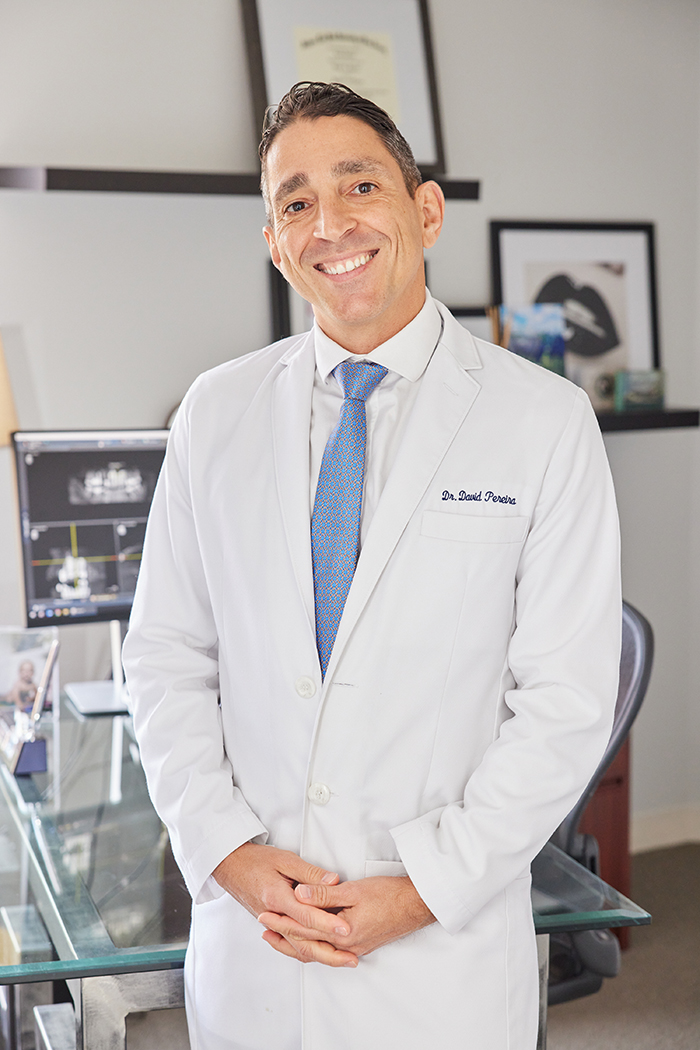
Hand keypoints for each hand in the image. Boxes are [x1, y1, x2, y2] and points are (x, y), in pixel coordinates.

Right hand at [212, 843, 358, 966]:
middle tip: (351, 956)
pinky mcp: (271, 924)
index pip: (306, 915)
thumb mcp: (285, 859)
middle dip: (329, 951)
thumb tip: (333, 881)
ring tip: (341, 959)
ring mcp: (271, 922)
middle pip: (303, 940)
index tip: (346, 929)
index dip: (327, 924)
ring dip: (320, 955)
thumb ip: (310, 873)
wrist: (230, 865)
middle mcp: (273, 915)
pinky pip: (289, 943)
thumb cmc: (256, 859)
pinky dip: (304, 951)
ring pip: (296, 946)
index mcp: (277, 897)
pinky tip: (318, 954)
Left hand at [258, 875, 434, 962]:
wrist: (417, 905)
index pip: (303, 928)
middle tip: (263, 928)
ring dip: (296, 943)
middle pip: (307, 943)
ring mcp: (353, 948)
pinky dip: (314, 945)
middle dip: (283, 935)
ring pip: (318, 950)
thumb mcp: (354, 890)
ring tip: (278, 937)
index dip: (282, 921)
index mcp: (341, 933)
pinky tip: (309, 940)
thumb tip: (298, 894)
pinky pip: (329, 950)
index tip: (263, 915)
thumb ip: (324, 895)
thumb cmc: (389, 895)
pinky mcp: (360, 944)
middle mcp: (346, 946)